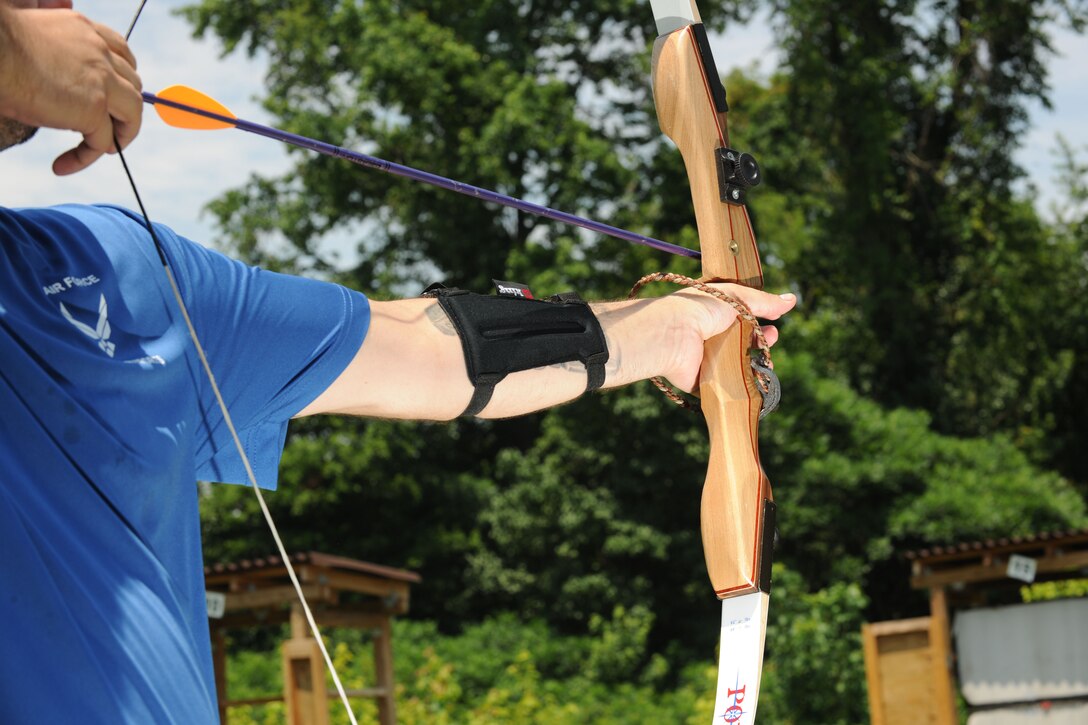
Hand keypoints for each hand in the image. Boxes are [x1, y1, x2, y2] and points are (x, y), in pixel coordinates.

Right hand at [0, 5, 141, 173]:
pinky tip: (62, 165)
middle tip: (109, 129)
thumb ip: (58, 54)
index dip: (122, 78)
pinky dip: (86, 157)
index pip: (121, 52)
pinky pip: (103, 141)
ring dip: (121, 135)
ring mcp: (102, 81)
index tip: (112, 95)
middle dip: (125, 109)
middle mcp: (99, 52)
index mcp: (83, 28)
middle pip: (132, 84)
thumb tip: (56, 81)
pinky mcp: (93, 108)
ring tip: (101, 149)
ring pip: (131, 113)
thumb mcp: (33, 41)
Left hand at [662, 284, 795, 392]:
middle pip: (743, 343)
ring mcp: (706, 360)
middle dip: (761, 342)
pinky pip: (725, 385)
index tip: (773, 326)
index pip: (742, 320)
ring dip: (755, 365)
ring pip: (737, 366)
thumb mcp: (737, 297)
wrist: (675, 332)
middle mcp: (710, 336)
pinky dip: (740, 385)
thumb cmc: (701, 308)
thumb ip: (763, 301)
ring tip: (767, 362)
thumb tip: (792, 300)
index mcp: (714, 314)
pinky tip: (753, 382)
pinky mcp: (703, 380)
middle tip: (770, 339)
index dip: (760, 324)